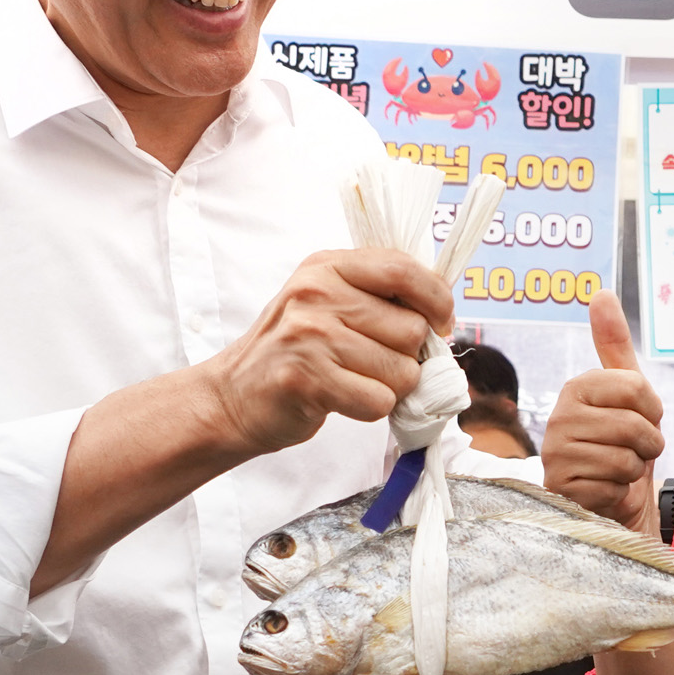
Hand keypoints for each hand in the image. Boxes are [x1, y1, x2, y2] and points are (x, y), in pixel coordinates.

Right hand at [197, 249, 453, 462]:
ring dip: (388, 386)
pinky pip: (378, 400)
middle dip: (407, 356)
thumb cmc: (292, 351)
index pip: (404, 270)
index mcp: (327, 266)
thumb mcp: (324, 301)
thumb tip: (442, 310)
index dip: (436, 300)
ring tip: (352, 380)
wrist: (231, 396)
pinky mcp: (308, 379)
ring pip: (401, 370)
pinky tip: (341, 399)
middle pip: (411, 329)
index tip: (441, 322)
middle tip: (374, 363)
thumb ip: (375, 295)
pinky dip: (369, 408)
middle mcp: (317, 294)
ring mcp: (310, 336)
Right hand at [542, 291, 663, 531]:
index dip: (653, 410)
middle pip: (634, 427)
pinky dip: (619, 494)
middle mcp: (558, 418)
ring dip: (634, 470)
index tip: (644, 418)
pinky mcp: (559, 490)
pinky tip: (605, 490)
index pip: (637, 389)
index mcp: (576, 387)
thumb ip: (615, 344)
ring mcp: (554, 455)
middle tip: (634, 450)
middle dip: (647, 445)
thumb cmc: (624, 441)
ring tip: (619, 470)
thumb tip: (601, 292)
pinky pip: (612, 488)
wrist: (614, 498)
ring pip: (625, 460)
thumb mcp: (628, 392)